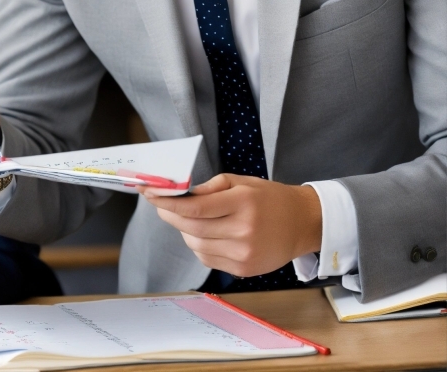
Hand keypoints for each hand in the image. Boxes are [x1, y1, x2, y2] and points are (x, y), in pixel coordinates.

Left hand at [142, 174, 321, 276]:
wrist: (302, 224)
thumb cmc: (269, 198)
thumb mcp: (241, 182)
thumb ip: (211, 187)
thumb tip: (183, 194)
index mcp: (242, 204)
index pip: (196, 208)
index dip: (168, 202)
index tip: (149, 193)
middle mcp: (243, 231)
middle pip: (192, 228)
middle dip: (170, 215)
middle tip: (159, 203)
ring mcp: (244, 254)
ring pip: (197, 245)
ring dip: (184, 231)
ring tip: (187, 218)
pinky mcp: (244, 269)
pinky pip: (208, 258)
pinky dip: (198, 245)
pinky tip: (203, 233)